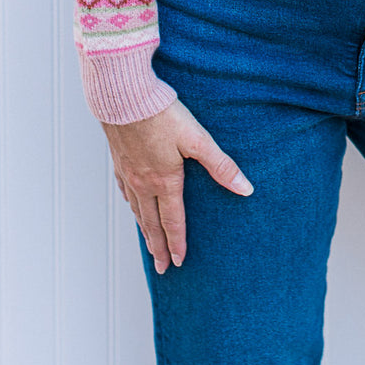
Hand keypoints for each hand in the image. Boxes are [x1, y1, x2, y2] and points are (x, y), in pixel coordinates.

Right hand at [102, 99, 252, 272]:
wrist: (123, 96)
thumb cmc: (162, 114)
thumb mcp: (197, 139)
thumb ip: (221, 165)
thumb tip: (245, 188)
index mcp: (165, 180)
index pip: (173, 220)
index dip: (178, 243)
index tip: (179, 263)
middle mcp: (144, 182)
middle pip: (152, 223)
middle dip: (158, 247)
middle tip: (161, 268)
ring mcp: (128, 173)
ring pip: (137, 210)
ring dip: (144, 230)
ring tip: (149, 244)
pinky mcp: (119, 160)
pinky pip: (125, 191)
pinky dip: (131, 205)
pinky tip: (133, 204)